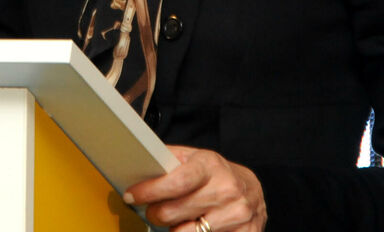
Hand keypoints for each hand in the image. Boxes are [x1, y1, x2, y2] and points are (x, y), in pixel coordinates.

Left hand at [124, 145, 266, 230]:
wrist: (251, 190)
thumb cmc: (216, 175)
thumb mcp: (196, 159)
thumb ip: (170, 161)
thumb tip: (138, 163)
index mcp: (211, 166)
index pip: (176, 181)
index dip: (150, 191)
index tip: (132, 196)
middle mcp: (226, 189)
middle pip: (174, 212)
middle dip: (155, 214)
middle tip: (153, 211)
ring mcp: (237, 214)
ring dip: (174, 229)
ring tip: (177, 220)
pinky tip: (194, 227)